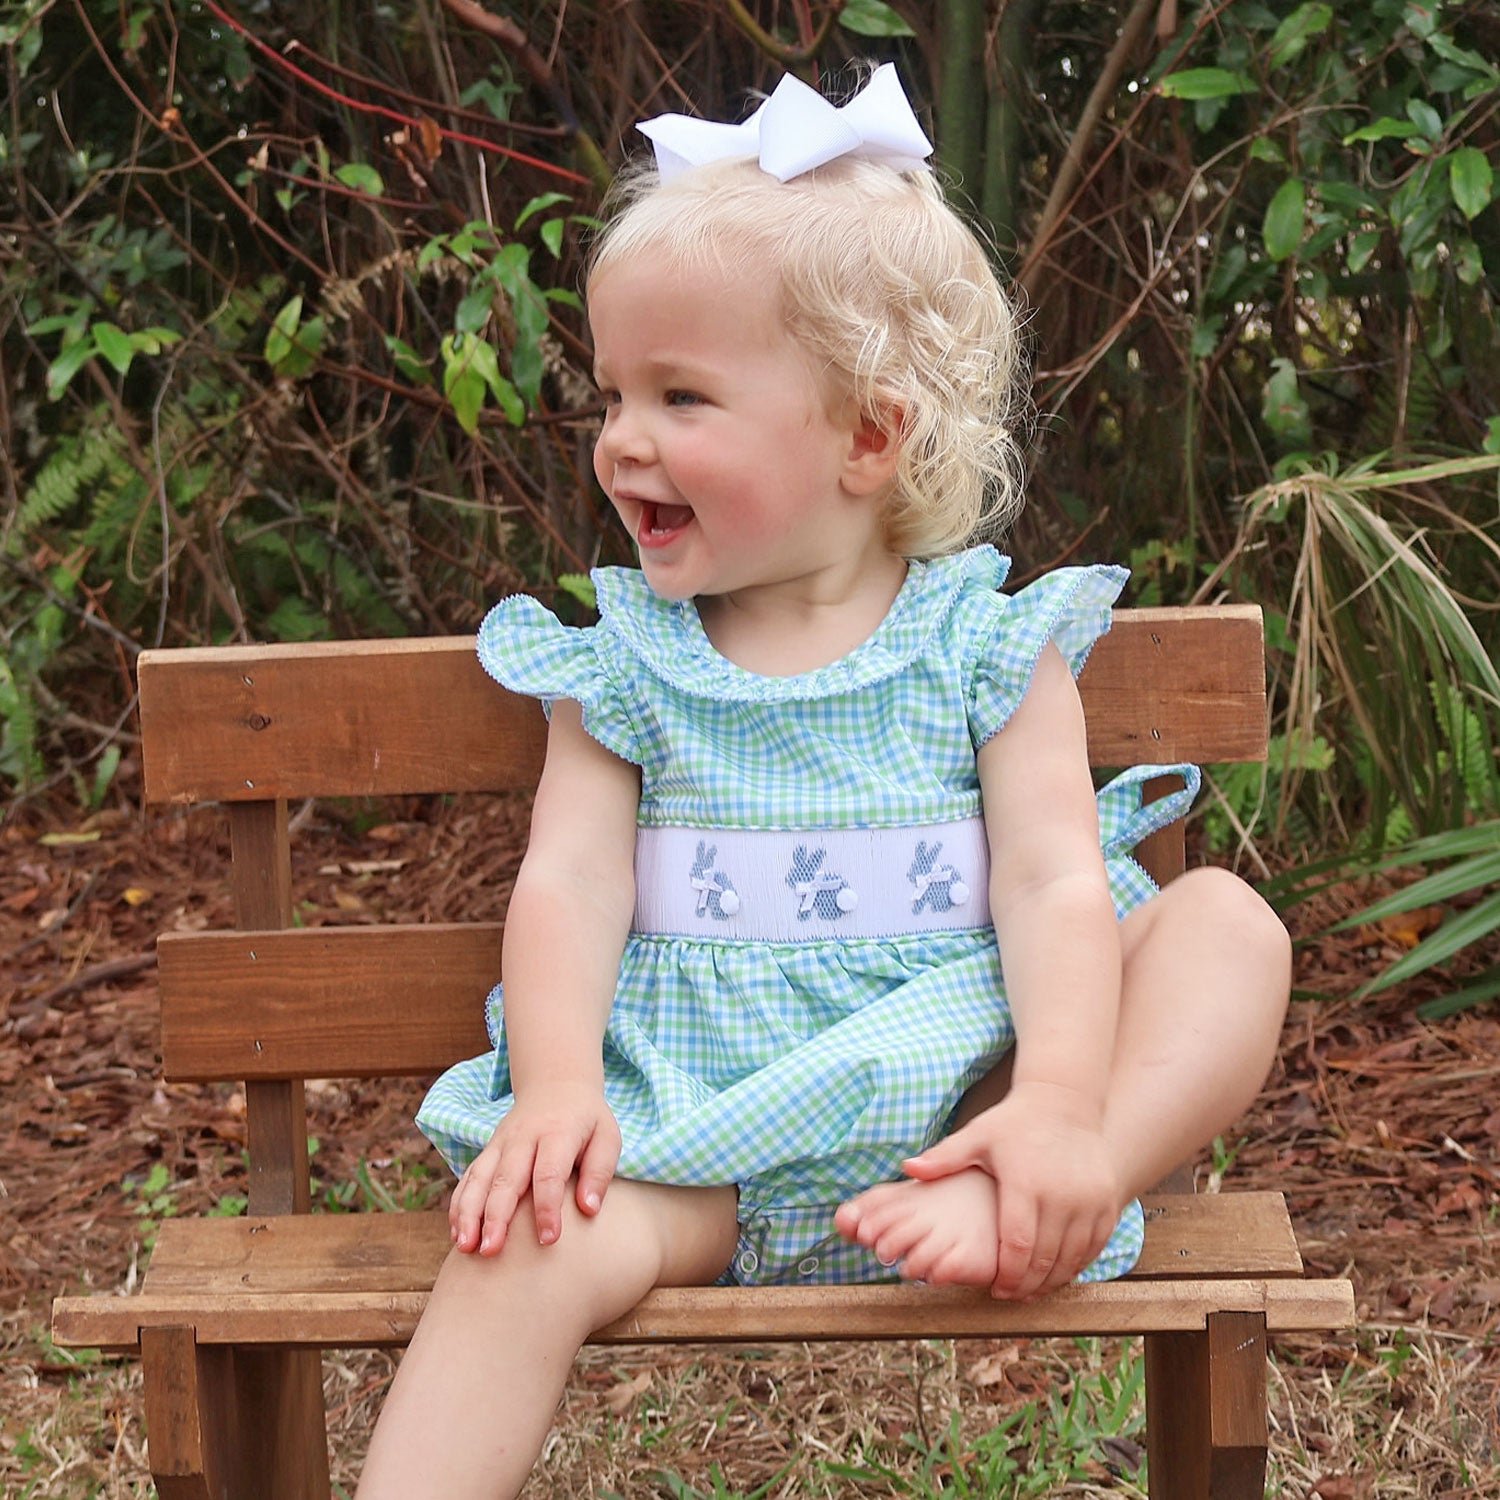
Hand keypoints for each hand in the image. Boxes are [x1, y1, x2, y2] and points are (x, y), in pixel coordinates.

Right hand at [449, 1082, 620, 1256]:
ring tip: (466, 1247)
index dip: (547, 1207)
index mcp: (558, 1133)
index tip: (549, 1239)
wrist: (556, 1083)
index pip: (549, 1173)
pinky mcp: (488, 1150)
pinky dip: (460, 1205)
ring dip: (470, 1213)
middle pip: (506, 1178)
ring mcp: (501, 1143)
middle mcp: (524, 1137)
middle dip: (496, 1216)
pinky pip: (469, 1177)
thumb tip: (589, 1210)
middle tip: (491, 1251)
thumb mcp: (607, 1136)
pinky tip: (458, 1234)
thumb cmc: (587, 1120)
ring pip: (480, 1178)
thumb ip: (600, 1171)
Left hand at [903, 1082, 1121, 1299]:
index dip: (1007, 1275)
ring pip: (1072, 1258)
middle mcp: (1062, 1195)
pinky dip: (1078, 1264)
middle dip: (1027, 1285)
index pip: (1016, 1246)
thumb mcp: (978, 1136)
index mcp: (1026, 1184)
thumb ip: (945, 1158)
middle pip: (1045, 1259)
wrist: (1065, 1101)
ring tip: (1033, 1290)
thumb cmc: (1014, 1123)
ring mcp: (1090, 1200)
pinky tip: (1059, 1272)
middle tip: (1011, 1296)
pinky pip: (1095, 1245)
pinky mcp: (1108, 1201)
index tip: (995, 1289)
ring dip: (1053, 1280)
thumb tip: (908, 1169)